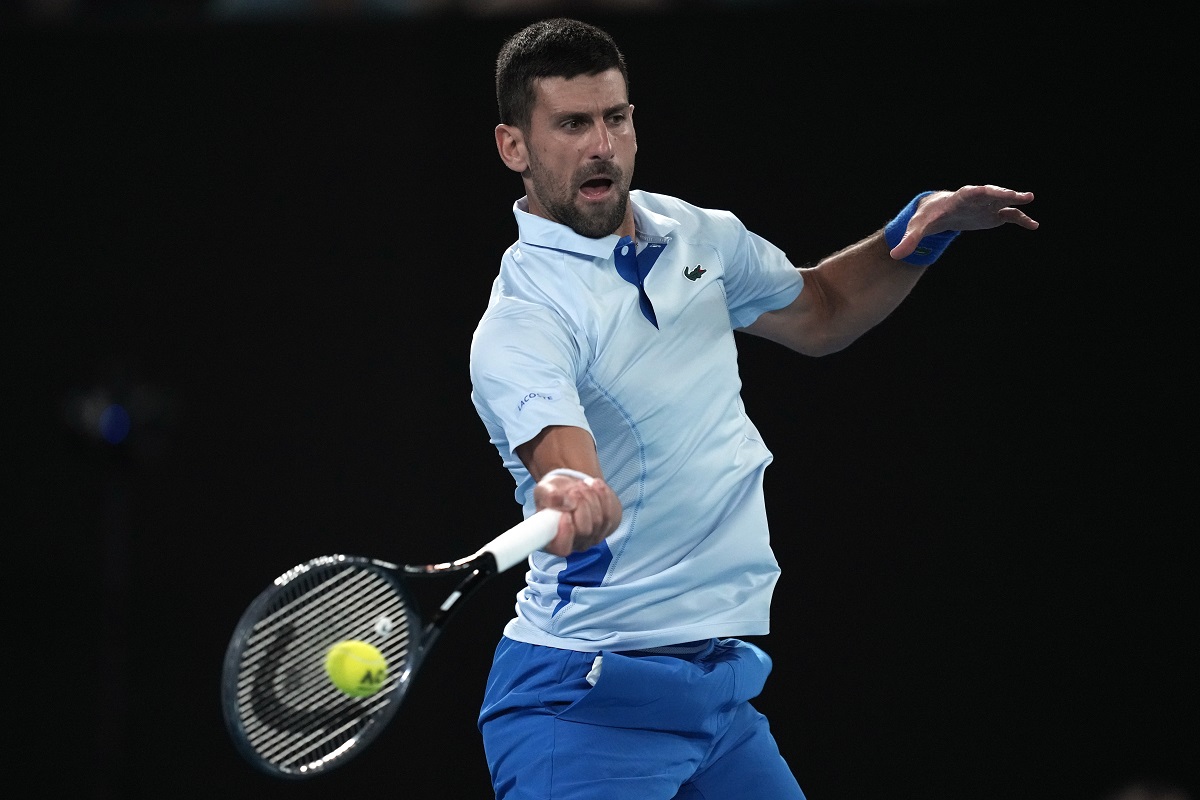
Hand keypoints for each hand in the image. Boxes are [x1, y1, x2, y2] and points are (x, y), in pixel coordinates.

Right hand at [533, 471, 621, 555]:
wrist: (570, 490)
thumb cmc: (553, 494)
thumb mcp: (544, 490)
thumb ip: (549, 497)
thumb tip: (567, 502)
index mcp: (550, 540)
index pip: (562, 548)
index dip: (566, 533)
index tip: (565, 513)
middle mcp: (571, 544)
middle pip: (584, 531)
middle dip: (581, 505)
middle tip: (574, 490)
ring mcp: (589, 539)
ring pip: (598, 521)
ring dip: (591, 497)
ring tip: (581, 485)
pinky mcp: (603, 529)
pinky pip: (608, 515)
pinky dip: (602, 496)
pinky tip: (594, 485)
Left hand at [888, 184, 1038, 260]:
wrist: (937, 213)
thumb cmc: (926, 218)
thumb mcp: (917, 228)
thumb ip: (909, 240)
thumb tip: (895, 255)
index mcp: (957, 199)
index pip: (969, 193)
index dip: (978, 193)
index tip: (988, 191)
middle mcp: (975, 199)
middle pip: (990, 193)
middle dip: (1001, 193)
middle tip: (1017, 194)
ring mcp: (985, 206)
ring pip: (1003, 202)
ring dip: (1016, 201)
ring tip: (1030, 199)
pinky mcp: (992, 216)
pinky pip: (1009, 216)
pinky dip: (1021, 220)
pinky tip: (1034, 225)